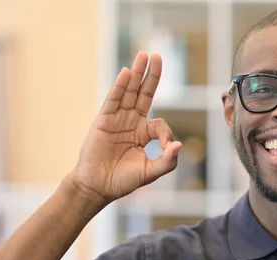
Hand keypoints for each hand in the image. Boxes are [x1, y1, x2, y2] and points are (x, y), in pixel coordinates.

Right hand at [68, 51, 181, 202]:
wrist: (97, 187)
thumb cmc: (122, 181)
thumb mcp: (150, 172)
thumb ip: (167, 161)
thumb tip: (179, 146)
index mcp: (143, 134)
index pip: (160, 124)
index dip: (166, 134)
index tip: (167, 147)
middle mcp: (131, 123)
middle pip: (144, 94)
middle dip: (152, 76)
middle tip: (157, 56)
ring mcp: (117, 120)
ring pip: (129, 92)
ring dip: (137, 73)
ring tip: (144, 55)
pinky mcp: (103, 120)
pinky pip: (113, 100)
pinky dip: (120, 86)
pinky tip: (127, 72)